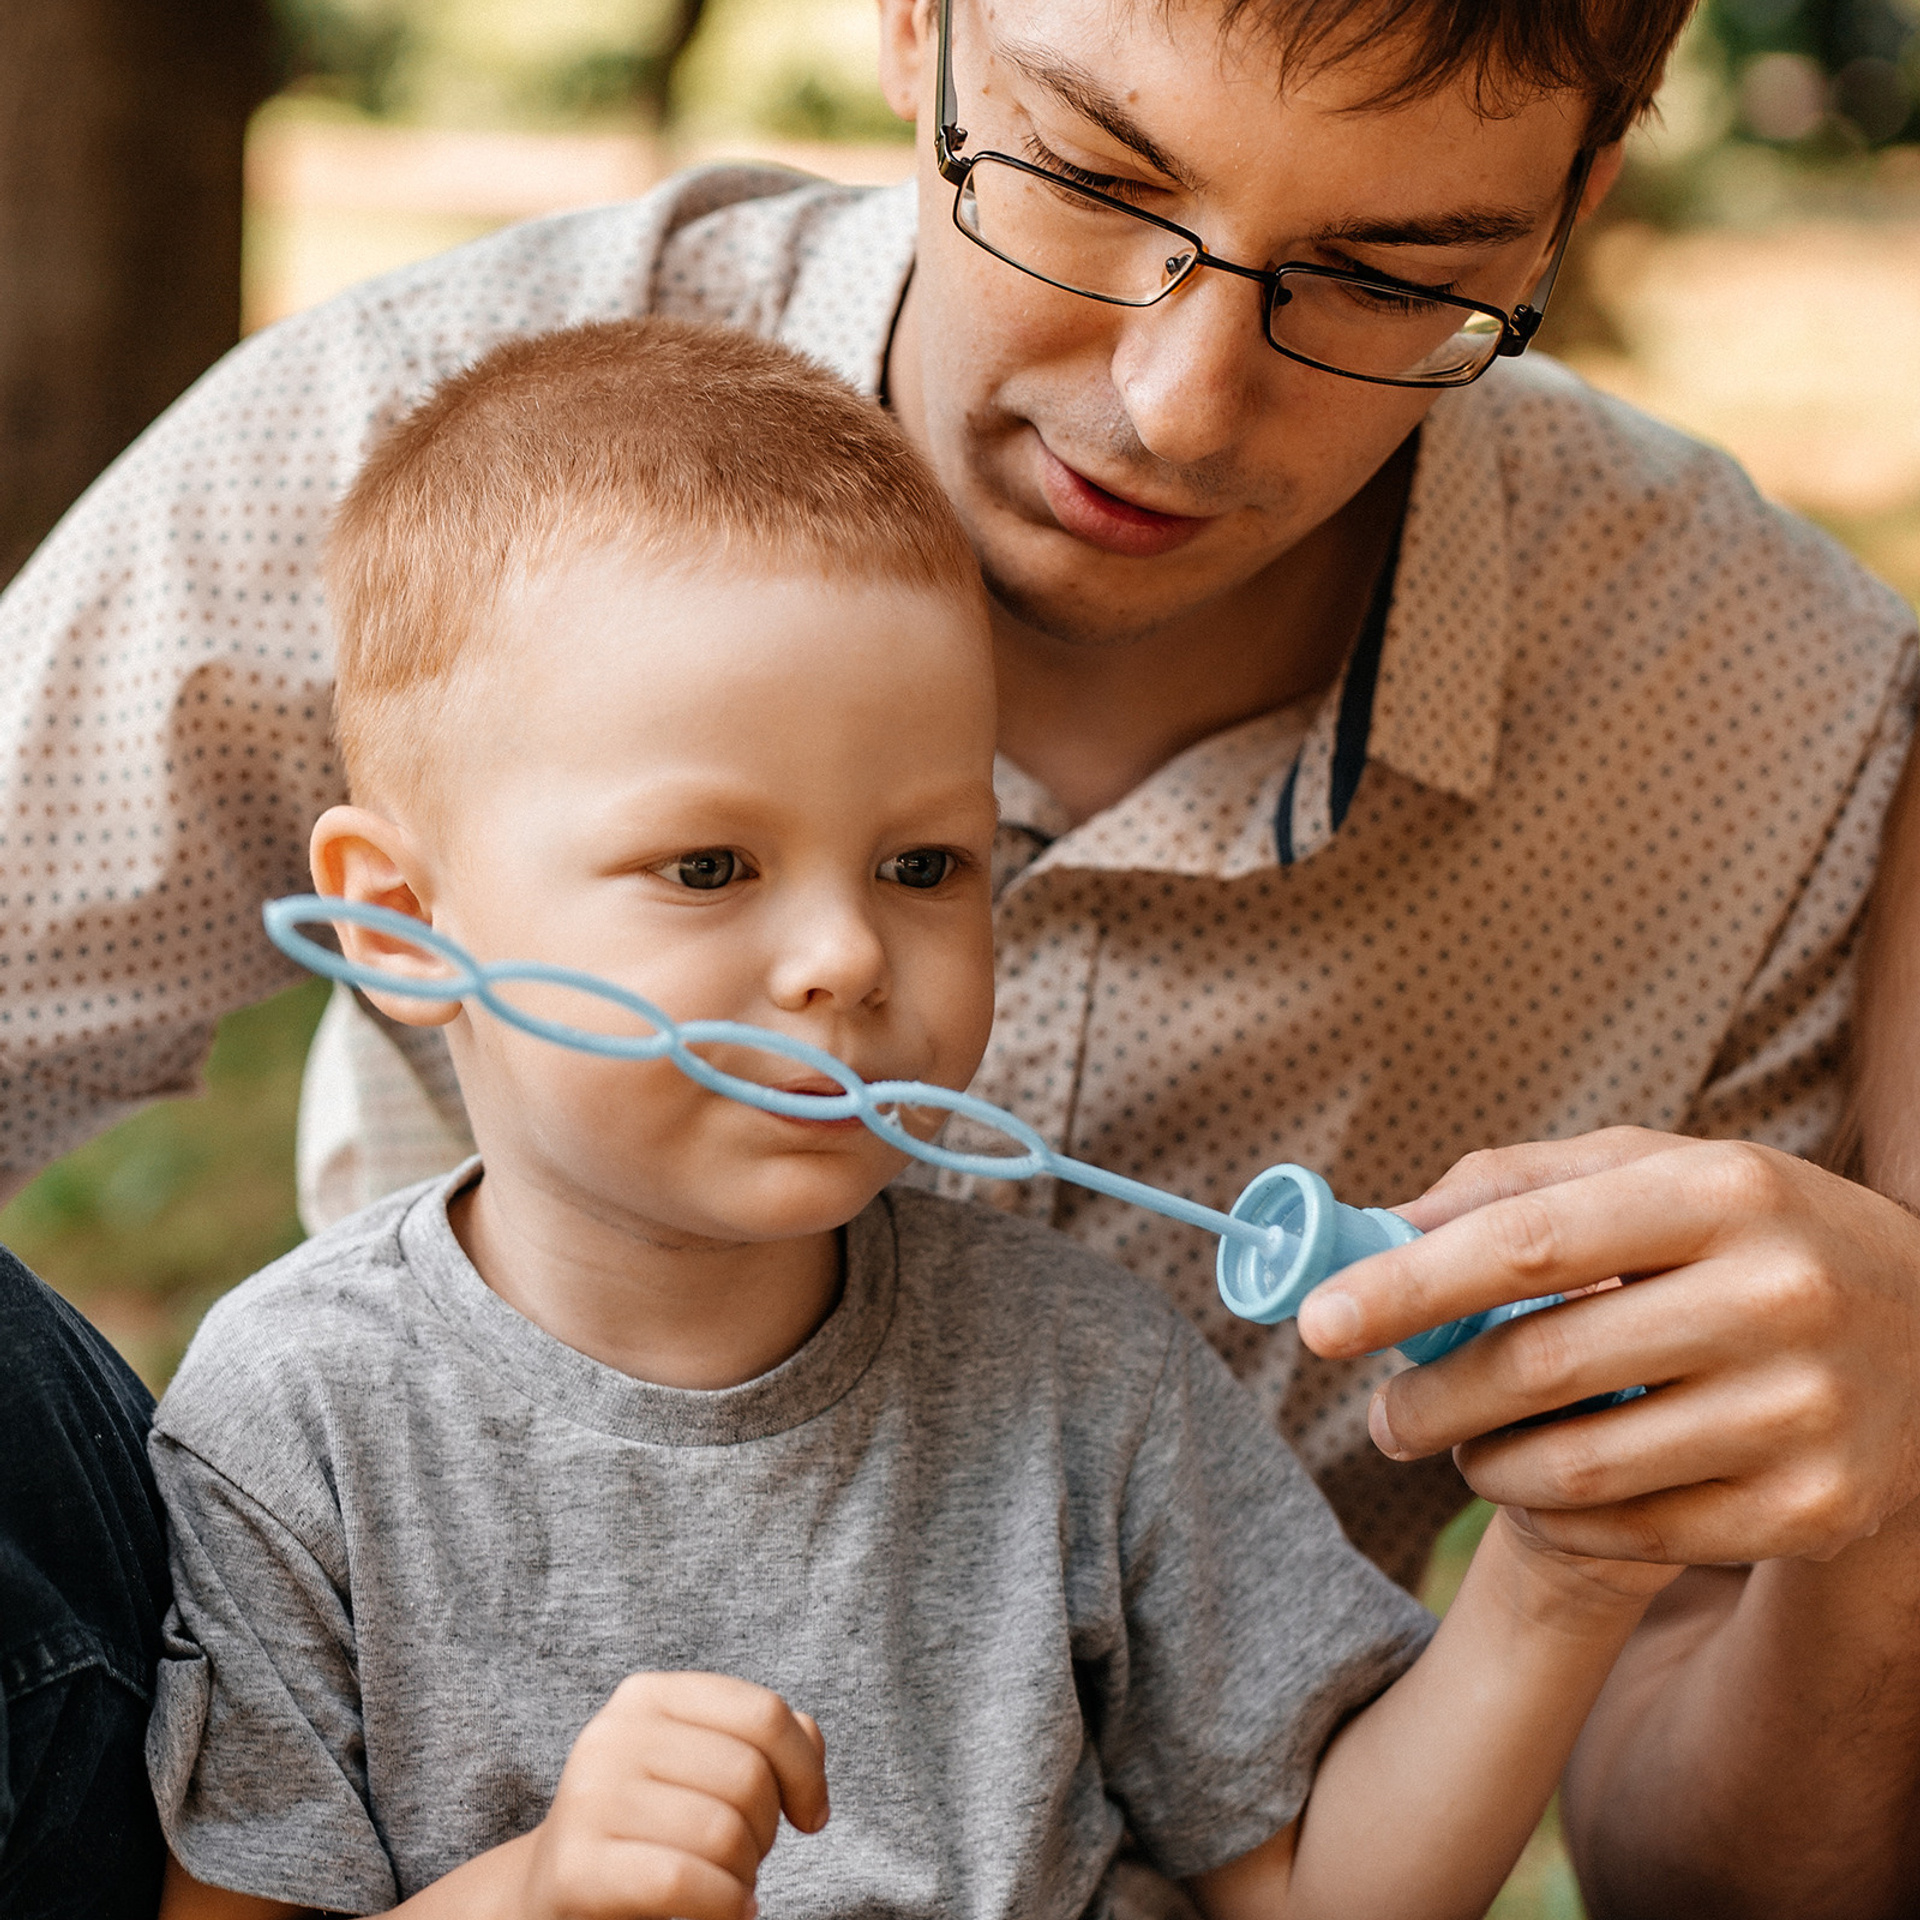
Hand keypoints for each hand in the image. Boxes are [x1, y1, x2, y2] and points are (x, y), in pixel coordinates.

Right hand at [520, 1671, 828, 1919]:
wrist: (555, 1897)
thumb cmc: (650, 1833)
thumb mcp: (700, 1772)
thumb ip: (760, 1744)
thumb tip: (809, 1741)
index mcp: (648, 1696)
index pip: (763, 1714)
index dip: (806, 1771)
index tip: (810, 1816)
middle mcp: (612, 1734)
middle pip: (748, 1776)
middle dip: (765, 1834)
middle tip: (743, 1862)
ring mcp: (589, 1797)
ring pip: (723, 1833)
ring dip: (743, 1878)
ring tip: (724, 1888)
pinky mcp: (576, 1866)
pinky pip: (683, 1881)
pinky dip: (724, 1906)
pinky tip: (726, 1913)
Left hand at [1295, 1128, 1919, 1563]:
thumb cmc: (1750, 1233)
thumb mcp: (1656, 1170)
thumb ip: (1516, 1185)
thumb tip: (1379, 1227)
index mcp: (1723, 1192)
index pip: (1526, 1245)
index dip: (1405, 1287)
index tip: (1313, 1322)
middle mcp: (1776, 1299)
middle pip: (1539, 1367)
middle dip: (1426, 1399)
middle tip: (1378, 1414)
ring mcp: (1806, 1414)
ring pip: (1576, 1470)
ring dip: (1482, 1467)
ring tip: (1460, 1446)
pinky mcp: (1815, 1509)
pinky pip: (1632, 1535)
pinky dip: (1555, 1520)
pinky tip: (1541, 1486)